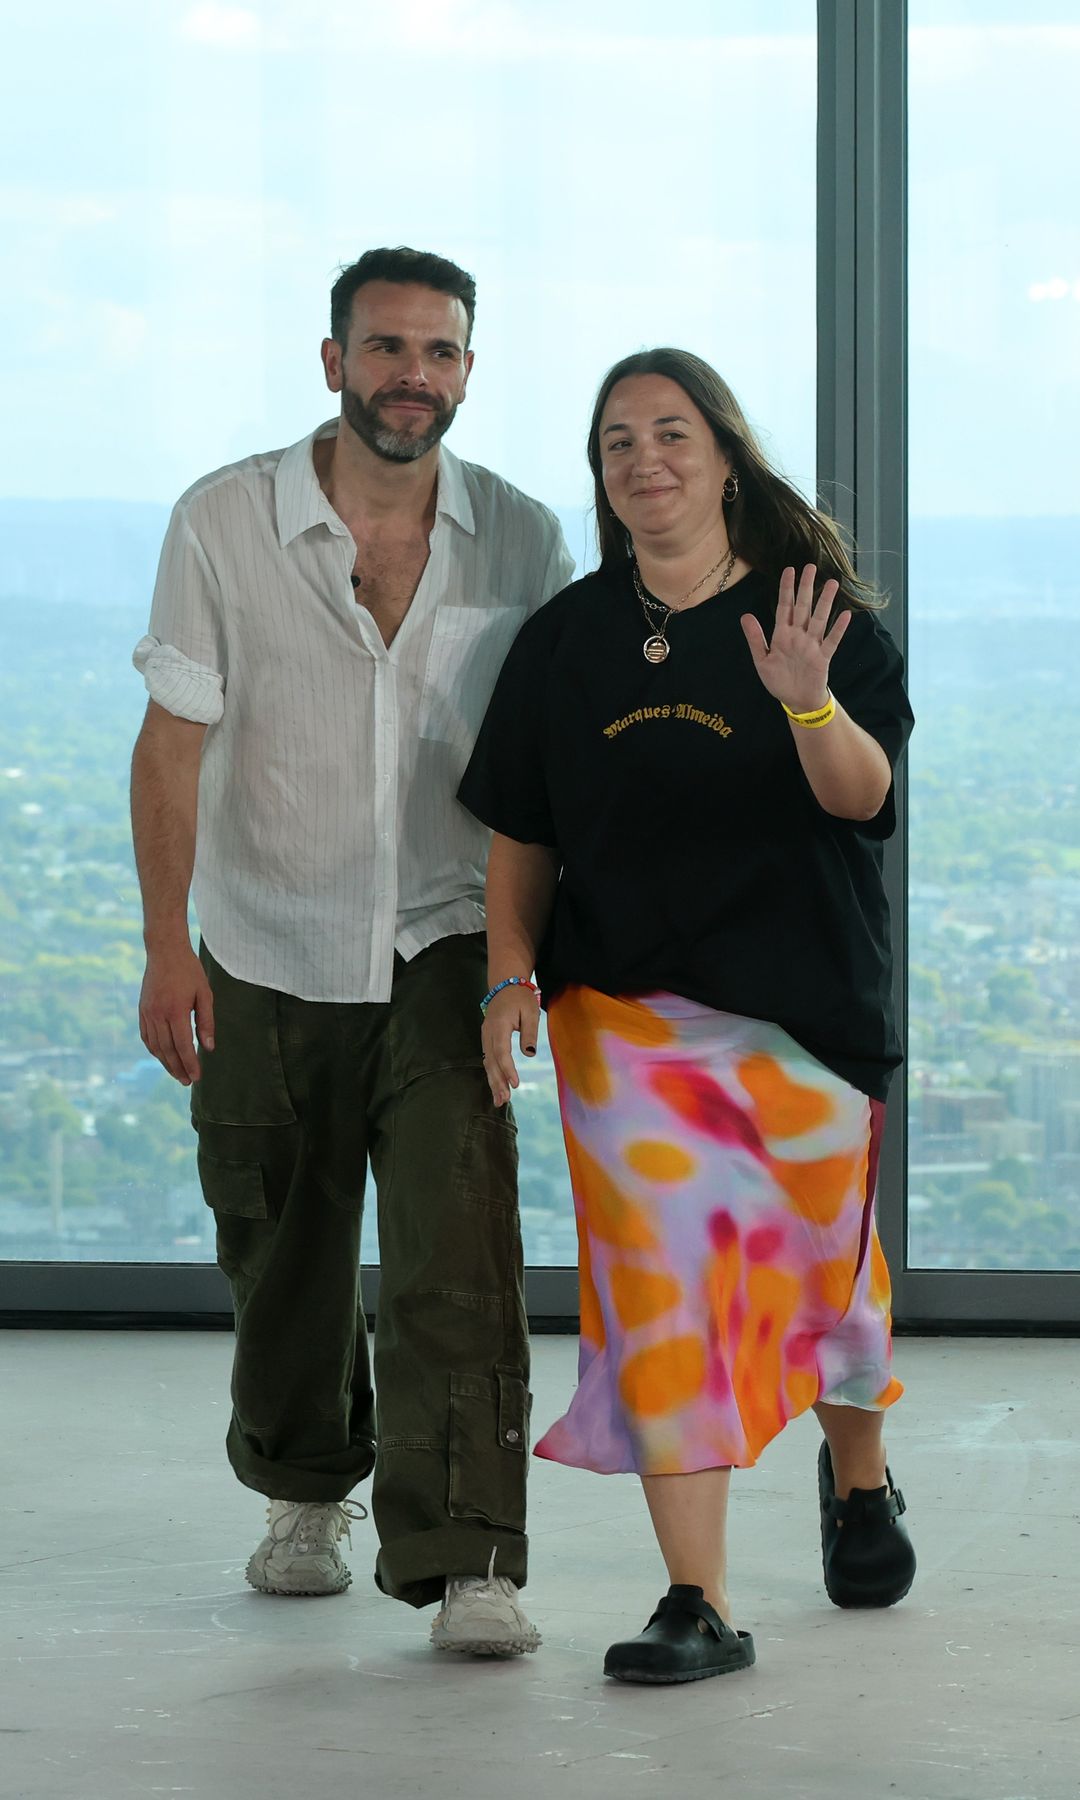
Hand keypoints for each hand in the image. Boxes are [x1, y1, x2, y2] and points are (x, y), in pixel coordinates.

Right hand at [139, 944, 214, 1085]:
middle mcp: (158, 1015)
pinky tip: (163, 1057)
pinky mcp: (142, 1011)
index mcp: (176, 1011)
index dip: (190, 1063)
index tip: (197, 1077)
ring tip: (177, 1074)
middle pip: (167, 1050)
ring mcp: (147, 1013)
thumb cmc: (189, 971)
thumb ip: (206, 1022)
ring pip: (155, 1046)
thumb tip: (208, 1047)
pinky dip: (154, 1050)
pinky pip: (147, 1037)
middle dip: (178, 1068)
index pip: (183, 1045)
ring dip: (166, 1063)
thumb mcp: (204, 994)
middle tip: (187, 1081)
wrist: (164, 951)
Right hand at [481, 985, 539, 1107]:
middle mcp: (488, 1032)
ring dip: (493, 1081)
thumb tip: (529, 1054)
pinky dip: (492, 1073)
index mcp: (499, 1024)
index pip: (501, 1050)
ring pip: (487, 1062)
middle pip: (491, 1060)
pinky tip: (496, 1086)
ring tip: (499, 1100)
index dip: (507, 1068)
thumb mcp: (531, 1012)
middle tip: (504, 1099)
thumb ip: (529, 1033)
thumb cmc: (521, 998)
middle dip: (497, 1081)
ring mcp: (485, 1036)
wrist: (506, 985)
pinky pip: (488, 1058)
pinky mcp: (487, 1039)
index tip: (515, 1083)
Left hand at [740, 564, 850, 711]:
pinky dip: (838, 629)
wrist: (796, 700)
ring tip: (831, 583)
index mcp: (782, 635)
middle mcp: (798, 635)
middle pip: (803, 607)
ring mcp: (812, 645)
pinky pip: (831, 641)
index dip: (786, 588)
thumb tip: (745, 616)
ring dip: (825, 602)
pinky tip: (845, 614)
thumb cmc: (778, 680)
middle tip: (811, 566)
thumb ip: (755, 638)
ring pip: (819, 619)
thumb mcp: (761, 660)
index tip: (789, 570)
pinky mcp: (822, 657)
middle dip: (806, 587)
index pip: (784, 606)